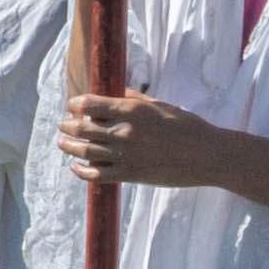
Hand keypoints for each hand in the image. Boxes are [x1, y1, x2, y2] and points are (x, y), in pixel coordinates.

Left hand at [52, 90, 268, 211]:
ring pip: (85, 151)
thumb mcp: (160, 105)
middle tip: (63, 124)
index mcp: (132, 111)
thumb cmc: (187, 126)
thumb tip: (116, 93)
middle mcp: (124, 132)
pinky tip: (76, 167)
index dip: (76, 104)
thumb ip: (135, 99)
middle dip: (69, 125)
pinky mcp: (130, 175)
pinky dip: (81, 171)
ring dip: (69, 146)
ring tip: (62, 143)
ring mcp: (125, 155)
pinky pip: (97, 175)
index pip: (91, 105)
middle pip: (83, 128)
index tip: (72, 105)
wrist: (206, 156)